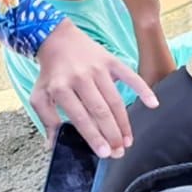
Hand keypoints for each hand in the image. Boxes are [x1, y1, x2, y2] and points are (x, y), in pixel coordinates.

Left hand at [31, 18, 155, 156]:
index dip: (94, 136)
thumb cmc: (50, 72)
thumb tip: (53, 144)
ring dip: (124, 122)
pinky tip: (153, 104)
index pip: (81, 118)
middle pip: (101, 111)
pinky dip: (143, 89)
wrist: (56, 38)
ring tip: (128, 141)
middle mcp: (80, 78)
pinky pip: (130, 76)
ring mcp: (98, 69)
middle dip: (112, 134)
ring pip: (115, 100)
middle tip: (119, 152)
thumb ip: (46, 119)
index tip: (104, 153)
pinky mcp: (111, 61)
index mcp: (61, 88)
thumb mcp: (38, 95)